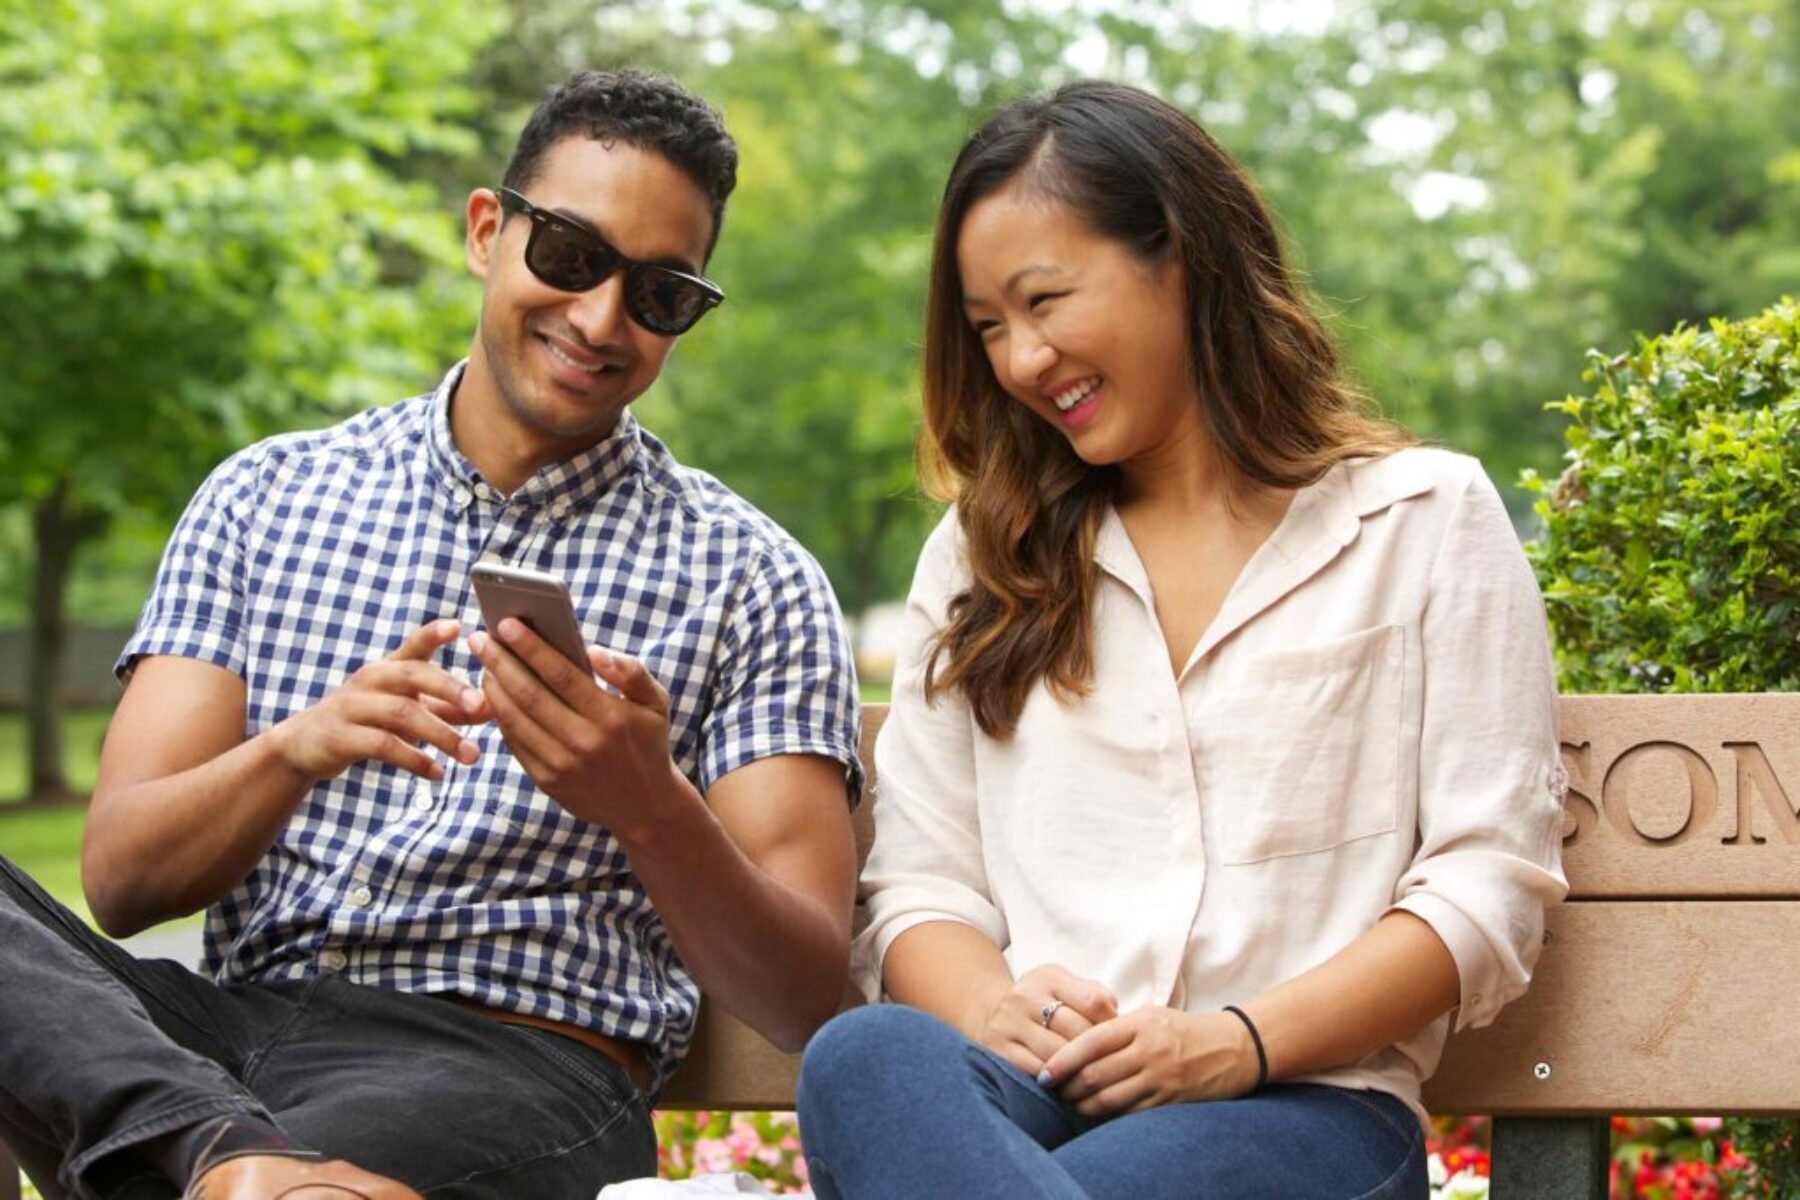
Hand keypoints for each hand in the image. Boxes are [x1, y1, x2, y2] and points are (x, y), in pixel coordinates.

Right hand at [265, 619, 486, 785]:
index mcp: (389, 668)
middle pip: (413, 675)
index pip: (413, 645)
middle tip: (480, 704)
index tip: (459, 627)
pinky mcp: (341, 736)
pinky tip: (437, 773)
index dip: (433, 634)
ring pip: (402, 713)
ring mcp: (353, 706)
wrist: (305, 745)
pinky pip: (382, 745)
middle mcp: (371, 679)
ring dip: (441, 734)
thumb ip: (448, 709)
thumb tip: (494, 708)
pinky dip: (414, 760)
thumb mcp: (406, 709)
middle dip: (450, 688)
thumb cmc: (368, 721)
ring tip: (472, 755)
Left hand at [469, 618, 687, 832]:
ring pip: (514, 719)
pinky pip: (514, 742)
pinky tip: (495, 696)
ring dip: (493, 688)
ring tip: (484, 664)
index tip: (507, 624)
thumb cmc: (647, 741)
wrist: (644, 804)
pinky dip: (500, 716)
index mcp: (610, 716)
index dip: (530, 647)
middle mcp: (582, 742)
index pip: (560, 674)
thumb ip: (631, 672)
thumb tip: (594, 651)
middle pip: (528, 694)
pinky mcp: (546, 780)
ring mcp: (561, 764)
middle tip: (479, 638)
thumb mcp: (656, 703)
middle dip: (499, 662)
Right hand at [970, 964, 1118, 1079]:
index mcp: (1048, 976)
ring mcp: (1006, 1024)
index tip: (1118, 1039)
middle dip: (1098, 1053)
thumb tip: (1119, 1022)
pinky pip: (1036, 1073)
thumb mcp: (1067, 988)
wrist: (994, 1016)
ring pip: (1058, 1056)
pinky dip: (1056, 1083)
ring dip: (1079, 1072)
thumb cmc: (1045, 1005)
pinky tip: (1068, 1086)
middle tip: (1112, 1068)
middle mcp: (1023, 996)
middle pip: (1077, 1032)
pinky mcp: (997, 1051)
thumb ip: (1095, 997)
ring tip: (1094, 1081)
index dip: (1112, 1024)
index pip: (1094, 1001)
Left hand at [1039, 1006, 1261, 1116]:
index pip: (1090, 1042)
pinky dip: (1110, 1117)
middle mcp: (1149, 1050)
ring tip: (1071, 1105)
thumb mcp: (1150, 1016)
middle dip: (1068, 1087)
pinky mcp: (1172, 1100)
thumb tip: (1074, 1045)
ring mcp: (1162, 1078)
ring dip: (1084, 1106)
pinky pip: (1132, 1114)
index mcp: (1139, 1024)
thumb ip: (1116, 1028)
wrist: (1235, 1047)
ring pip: (1110, 1098)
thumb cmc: (1184, 1030)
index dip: (1062, 1061)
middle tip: (1052, 1092)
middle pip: (1095, 1074)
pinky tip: (1099, 1115)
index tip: (1044, 1073)